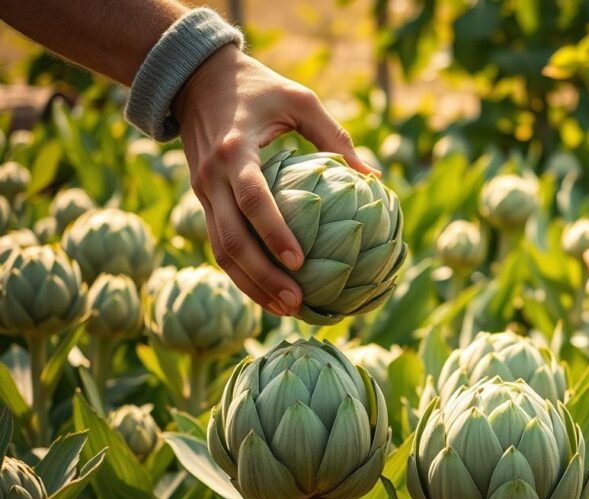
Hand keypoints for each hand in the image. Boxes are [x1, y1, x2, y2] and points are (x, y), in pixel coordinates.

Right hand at [172, 45, 376, 315]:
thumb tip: (374, 177)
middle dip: (263, 276)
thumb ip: (335, 137)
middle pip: (232, 239)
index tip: (300, 261)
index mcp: (235, 151)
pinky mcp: (202, 201)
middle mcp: (211, 177)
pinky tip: (268, 294)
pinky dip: (241, 273)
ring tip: (286, 309)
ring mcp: (202, 192)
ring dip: (251, 284)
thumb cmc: (259, 87)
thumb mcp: (300, 100)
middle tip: (297, 303)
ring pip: (221, 251)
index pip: (252, 199)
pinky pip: (219, 245)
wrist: (194, 79)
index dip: (274, 232)